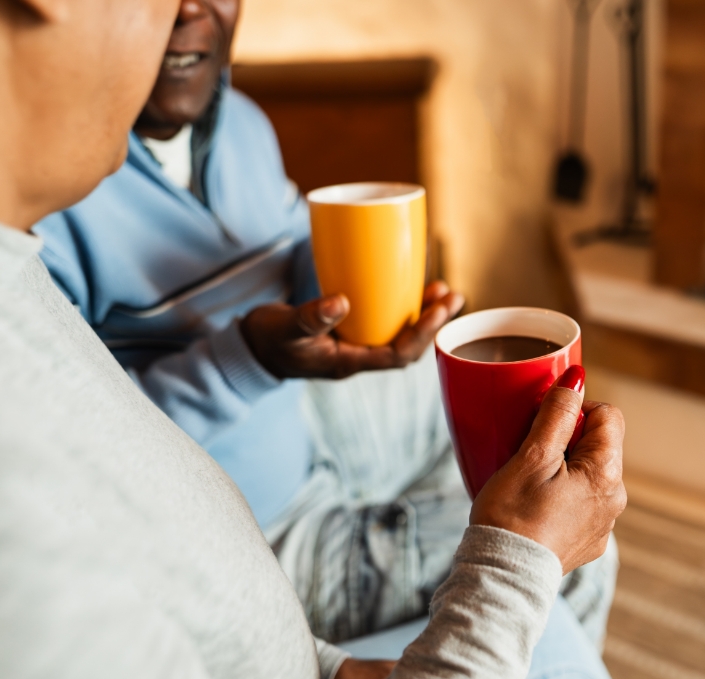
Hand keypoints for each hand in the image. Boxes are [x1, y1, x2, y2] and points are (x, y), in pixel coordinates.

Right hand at [240, 281, 464, 379]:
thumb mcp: (286, 326)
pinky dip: (401, 308)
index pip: (398, 355)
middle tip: (453, 296)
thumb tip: (342, 302)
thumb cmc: (268, 339)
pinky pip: (385, 323)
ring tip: (443, 292)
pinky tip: (410, 289)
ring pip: (399, 334)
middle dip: (433, 324)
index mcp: (350, 362)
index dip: (422, 334)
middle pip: (408, 346)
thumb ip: (310, 317)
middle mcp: (359, 356)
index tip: (439, 309)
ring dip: (423, 315)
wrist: (252, 346)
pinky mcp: (351, 330)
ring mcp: (356, 345)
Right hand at [470, 380, 626, 573]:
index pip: (607, 416)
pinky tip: (534, 508)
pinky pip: (579, 504)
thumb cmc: (512, 516)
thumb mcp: (531, 456)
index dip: (575, 410)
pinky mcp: (587, 542)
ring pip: (587, 475)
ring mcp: (603, 524)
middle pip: (597, 445)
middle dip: (565, 440)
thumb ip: (557, 414)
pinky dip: (559, 497)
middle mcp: (615, 500)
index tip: (544, 424)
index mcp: (607, 474)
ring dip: (562, 469)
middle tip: (529, 453)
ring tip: (528, 483)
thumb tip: (576, 379)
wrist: (502, 577)